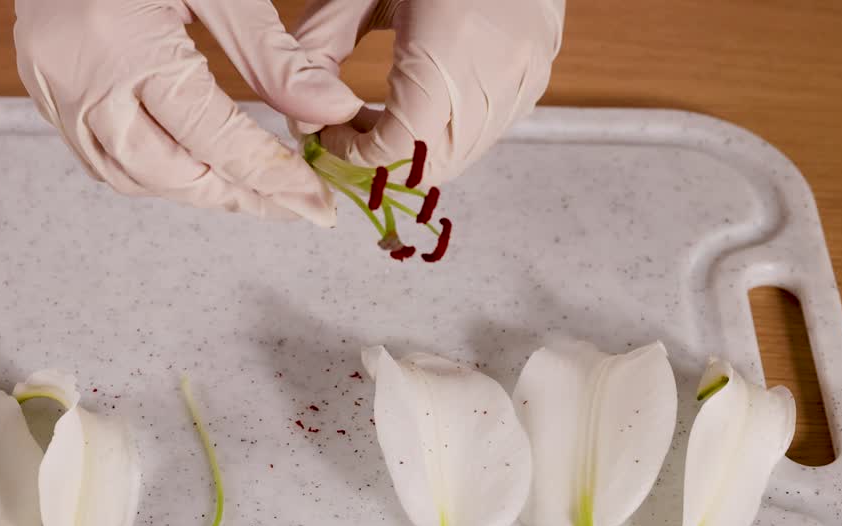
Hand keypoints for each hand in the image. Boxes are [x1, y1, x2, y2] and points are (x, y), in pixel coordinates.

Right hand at [14, 0, 365, 225]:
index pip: (214, 138)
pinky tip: (190, 167)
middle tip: (290, 202)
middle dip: (236, 195)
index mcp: (128, 45)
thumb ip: (271, 54)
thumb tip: (329, 110)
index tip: (314, 200)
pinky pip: (99, 160)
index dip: (271, 178)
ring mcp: (57, 92)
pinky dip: (150, 173)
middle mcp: (84, 81)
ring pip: (131, 177)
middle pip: (170, 173)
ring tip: (248, 190)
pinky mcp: (45, 93)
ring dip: (194, 190)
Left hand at [293, 0, 564, 185]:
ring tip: (380, 114)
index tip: (325, 136)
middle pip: (433, 163)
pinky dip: (448, 130)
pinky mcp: (538, 67)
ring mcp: (525, 72)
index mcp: (448, 45)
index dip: (353, 155)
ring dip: (416, 150)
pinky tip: (420, 98)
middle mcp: (497, 70)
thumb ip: (317, 51)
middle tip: (347, 132)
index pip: (397, 147)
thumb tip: (303, 118)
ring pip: (464, 153)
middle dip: (382, 160)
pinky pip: (489, 127)